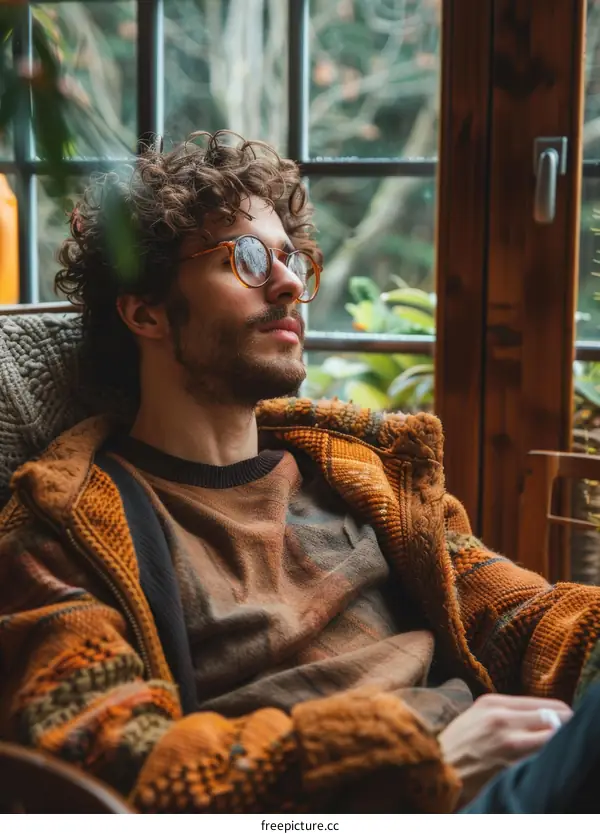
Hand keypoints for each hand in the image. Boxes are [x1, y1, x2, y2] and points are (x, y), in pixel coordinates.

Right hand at [438, 693, 572, 804]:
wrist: (436, 769)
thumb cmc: (457, 745)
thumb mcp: (477, 716)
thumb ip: (505, 712)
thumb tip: (539, 716)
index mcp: (494, 703)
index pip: (547, 705)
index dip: (561, 716)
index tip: (563, 724)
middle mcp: (503, 718)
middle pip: (556, 719)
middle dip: (562, 729)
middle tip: (561, 737)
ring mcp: (508, 743)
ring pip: (553, 740)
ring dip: (555, 746)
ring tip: (547, 750)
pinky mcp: (510, 766)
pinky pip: (540, 760)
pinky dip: (544, 761)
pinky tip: (536, 764)